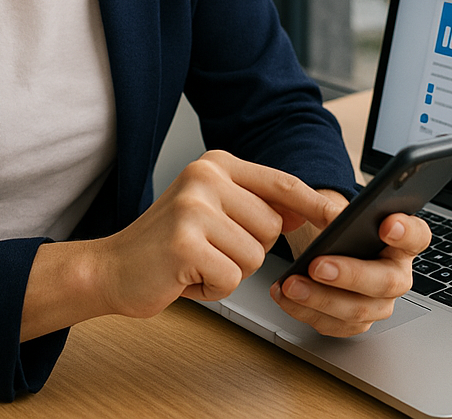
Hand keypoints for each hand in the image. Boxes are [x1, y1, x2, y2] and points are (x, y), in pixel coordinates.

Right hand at [89, 151, 341, 320]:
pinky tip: (187, 277)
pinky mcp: (185, 243)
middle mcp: (205, 177)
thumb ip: (256, 204)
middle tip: (210, 250)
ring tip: (197, 262)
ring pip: (255, 256)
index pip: (280, 183)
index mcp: (216, 164)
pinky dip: (212, 288)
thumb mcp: (213, 209)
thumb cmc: (167, 243)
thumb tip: (311, 207)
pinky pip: (231, 278)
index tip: (340, 217)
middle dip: (249, 250)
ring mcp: (194, 207)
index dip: (313, 203)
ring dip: (230, 271)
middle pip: (272, 227)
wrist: (112, 268)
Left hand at [270, 210, 431, 336]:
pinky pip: (332, 325)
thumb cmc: (343, 229)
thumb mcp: (344, 211)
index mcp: (403, 241)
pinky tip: (285, 296)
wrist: (330, 247)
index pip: (417, 235)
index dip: (405, 232)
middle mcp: (397, 275)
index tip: (387, 225)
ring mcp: (378, 303)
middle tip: (317, 265)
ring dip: (319, 298)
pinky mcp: (355, 322)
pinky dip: (303, 311)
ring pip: (357, 310)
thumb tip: (333, 219)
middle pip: (385, 282)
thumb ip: (343, 212)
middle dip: (349, 275)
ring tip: (291, 284)